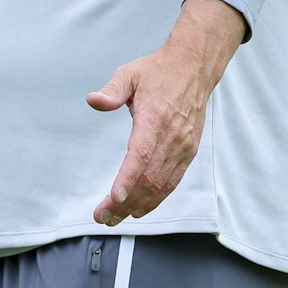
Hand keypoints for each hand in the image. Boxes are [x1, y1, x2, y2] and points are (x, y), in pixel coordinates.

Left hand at [86, 0, 245, 226]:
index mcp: (155, 118)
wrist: (194, 68)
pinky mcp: (188, 152)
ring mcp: (182, 147)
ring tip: (115, 218)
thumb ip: (112, 90)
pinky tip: (140, 208)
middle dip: (124, 201)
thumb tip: (94, 100)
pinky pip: (172, 181)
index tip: (114, 197)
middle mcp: (171, 137)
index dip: (128, 178)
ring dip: (138, 205)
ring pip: (161, 185)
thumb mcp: (130, 73)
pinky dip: (157, 198)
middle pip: (148, 178)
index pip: (141, 154)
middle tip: (102, 217)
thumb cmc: (159, 71)